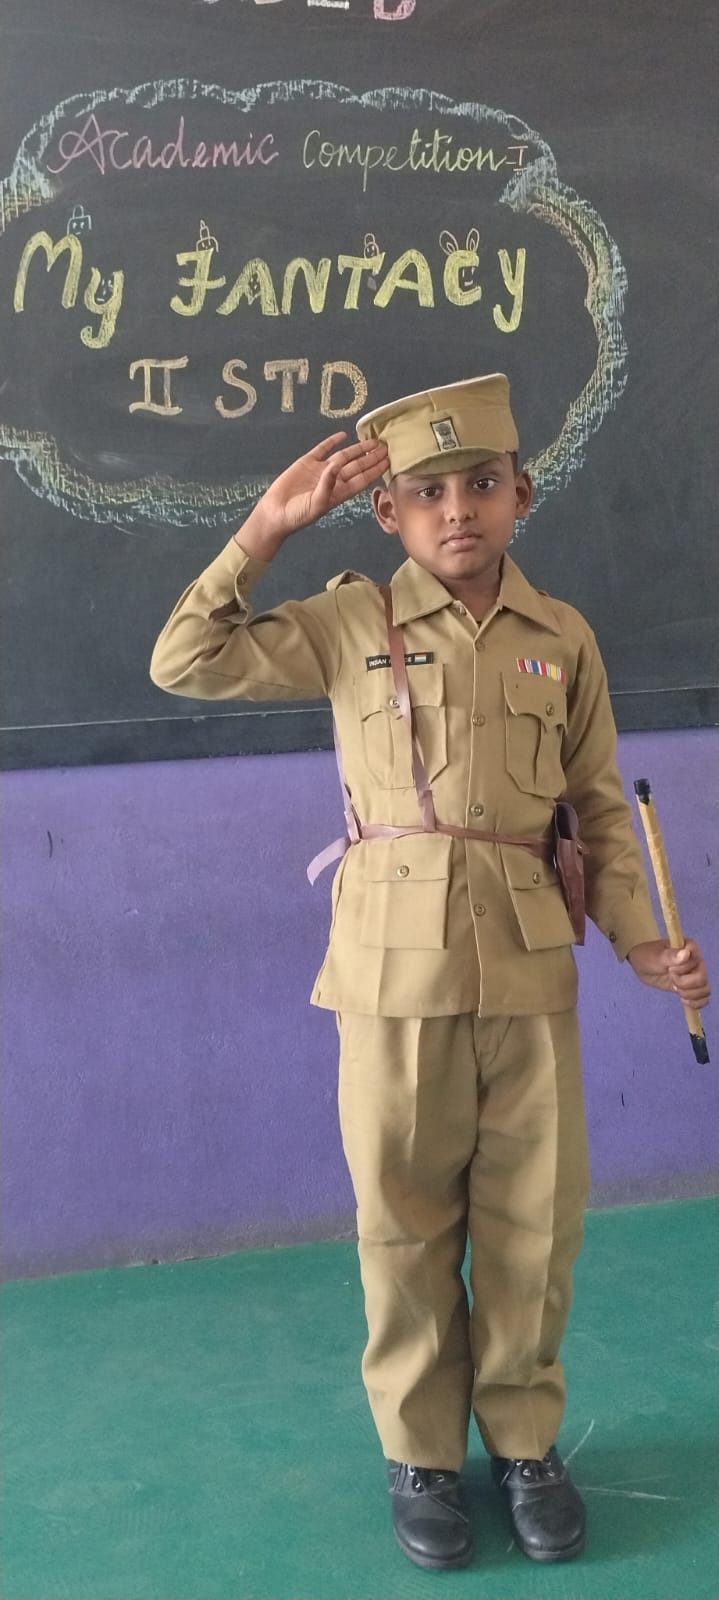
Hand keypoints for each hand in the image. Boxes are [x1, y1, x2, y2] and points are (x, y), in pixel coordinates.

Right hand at [236, 432, 389, 556]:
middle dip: (371, 457)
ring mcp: (320, 470)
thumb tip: (337, 466)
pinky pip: (322, 449)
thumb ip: (327, 485)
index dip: (374, 470)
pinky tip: (343, 435)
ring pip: (343, 456)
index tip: (388, 461)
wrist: (275, 513)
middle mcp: (333, 480)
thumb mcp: (316, 504)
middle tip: (386, 447)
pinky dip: (332, 442)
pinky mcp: (307, 462)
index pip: (362, 479)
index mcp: (339, 493)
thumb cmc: (298, 515)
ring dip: (357, 449)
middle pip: (356, 466)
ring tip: (372, 441)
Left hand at [627, 938, 710, 1007]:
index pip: (696, 963)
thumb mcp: (656, 956)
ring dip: (689, 994)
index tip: (669, 968)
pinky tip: (683, 999)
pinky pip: (704, 998)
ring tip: (675, 988)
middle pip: (702, 979)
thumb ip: (670, 956)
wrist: (642, 965)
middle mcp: (697, 960)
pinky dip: (696, 1002)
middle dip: (684, 984)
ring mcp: (696, 974)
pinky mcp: (693, 986)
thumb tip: (686, 953)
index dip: (682, 970)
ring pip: (705, 990)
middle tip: (671, 979)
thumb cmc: (648, 956)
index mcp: (691, 948)